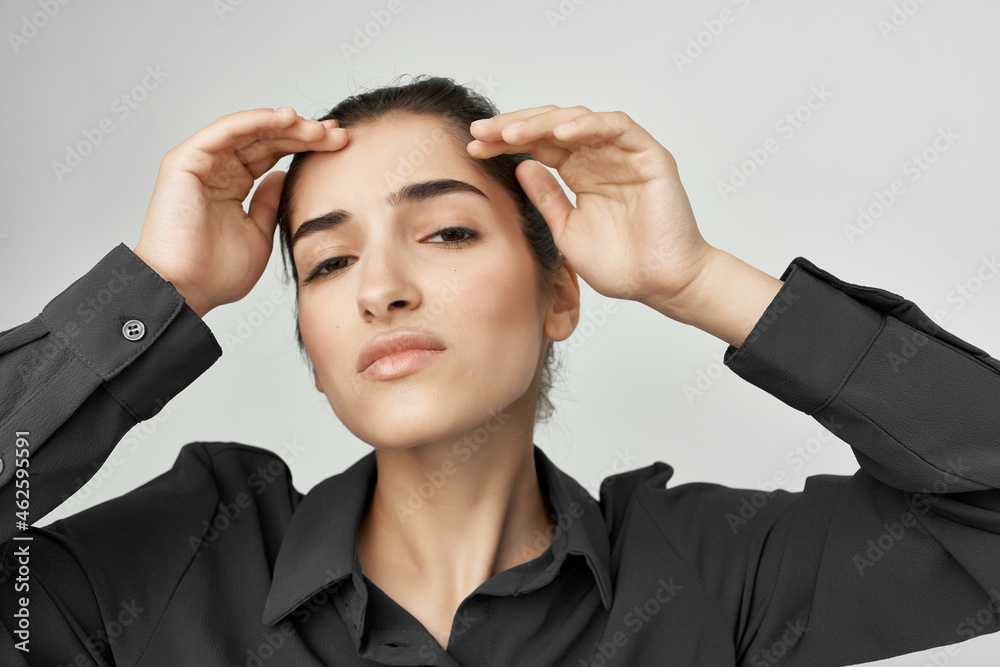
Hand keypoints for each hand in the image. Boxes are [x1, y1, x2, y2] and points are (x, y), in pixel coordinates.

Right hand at [134, 107, 347, 317]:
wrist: (186, 289)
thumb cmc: (216, 273)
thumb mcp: (259, 233)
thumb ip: (270, 202)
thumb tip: (284, 176)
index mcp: (233, 185)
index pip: (273, 154)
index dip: (305, 146)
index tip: (338, 145)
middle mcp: (217, 169)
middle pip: (265, 139)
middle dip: (303, 134)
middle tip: (337, 133)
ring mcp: (201, 163)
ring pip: (249, 131)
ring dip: (285, 126)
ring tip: (318, 128)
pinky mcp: (186, 161)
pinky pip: (225, 131)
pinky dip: (255, 121)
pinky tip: (285, 119)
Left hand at [467, 105, 713, 312]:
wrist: (660, 284)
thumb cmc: (621, 264)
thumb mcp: (567, 230)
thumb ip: (546, 198)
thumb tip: (520, 167)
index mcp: (580, 173)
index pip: (538, 145)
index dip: (505, 143)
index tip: (473, 148)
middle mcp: (600, 157)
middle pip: (552, 126)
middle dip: (514, 126)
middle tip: (481, 132)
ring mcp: (624, 153)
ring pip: (580, 120)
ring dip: (544, 122)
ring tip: (512, 132)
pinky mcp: (649, 155)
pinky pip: (617, 127)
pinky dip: (589, 125)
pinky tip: (561, 133)